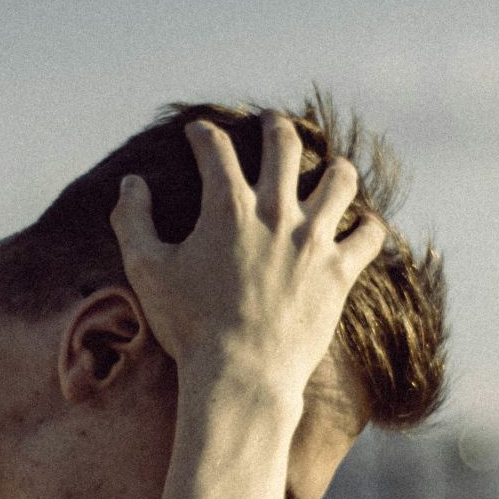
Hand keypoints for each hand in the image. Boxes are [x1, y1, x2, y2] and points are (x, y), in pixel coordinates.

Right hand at [110, 112, 386, 399]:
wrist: (241, 376)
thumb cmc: (189, 327)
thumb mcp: (146, 271)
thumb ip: (133, 221)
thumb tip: (130, 183)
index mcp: (227, 206)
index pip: (215, 148)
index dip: (203, 133)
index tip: (199, 131)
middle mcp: (275, 212)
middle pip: (284, 146)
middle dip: (275, 126)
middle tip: (271, 122)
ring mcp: (313, 240)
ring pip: (340, 180)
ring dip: (335, 168)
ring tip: (333, 168)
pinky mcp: (340, 272)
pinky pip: (369, 235)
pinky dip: (368, 226)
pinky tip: (364, 226)